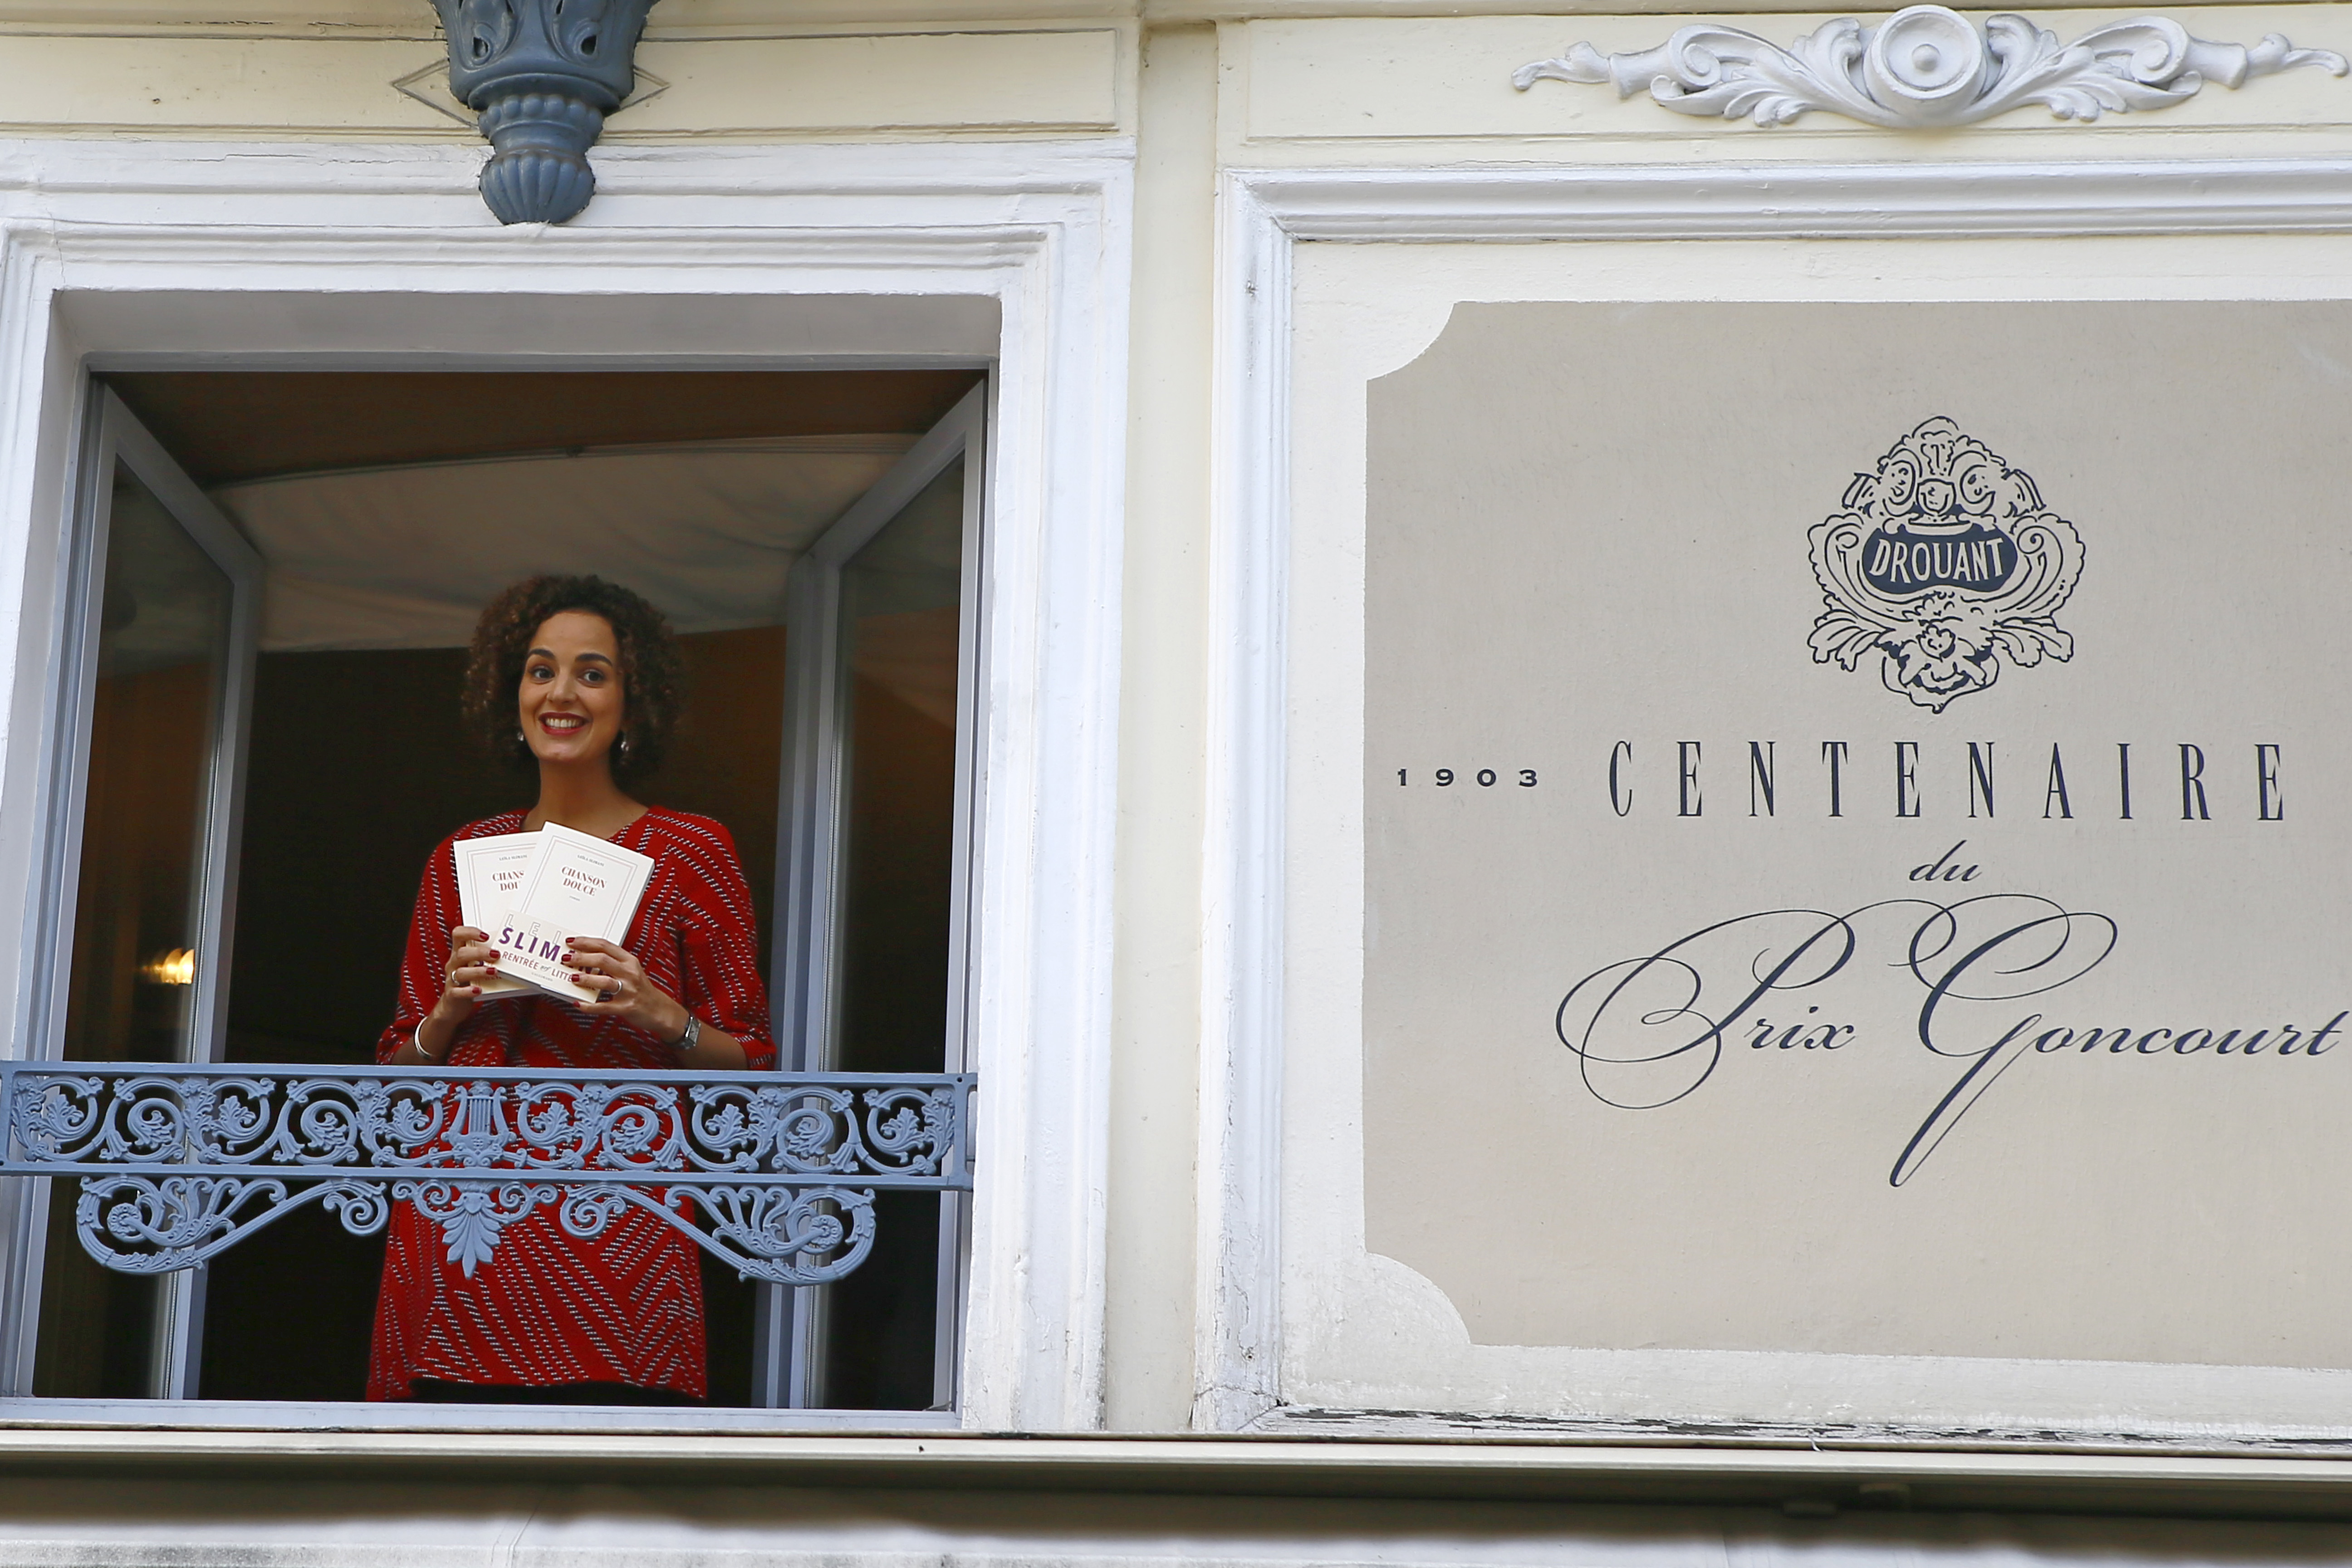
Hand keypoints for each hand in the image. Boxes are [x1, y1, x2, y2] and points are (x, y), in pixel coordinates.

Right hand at [435, 925, 498, 1021]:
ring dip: (478, 970)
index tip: (486, 936)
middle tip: (496, 955)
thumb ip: (488, 957)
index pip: (458, 935)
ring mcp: (452, 979)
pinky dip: (468, 991)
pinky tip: (478, 990)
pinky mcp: (452, 994)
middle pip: (462, 953)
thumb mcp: (476, 966)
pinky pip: (457, 992)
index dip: (470, 932)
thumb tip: (513, 951)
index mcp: (459, 953)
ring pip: (460, 972)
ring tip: (493, 971)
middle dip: (479, 952)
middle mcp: (454, 964)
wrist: (454, 1006)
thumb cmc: (469, 982)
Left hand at [564, 936, 688, 1045]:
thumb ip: (611, 963)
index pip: (606, 946)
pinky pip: (604, 1007)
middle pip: (603, 960)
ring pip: (605, 981)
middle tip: (566, 959)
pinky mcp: (626, 1007)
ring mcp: (629, 991)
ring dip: (586, 979)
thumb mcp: (630, 970)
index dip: (586, 942)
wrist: (659, 1010)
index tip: (571, 942)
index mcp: (629, 961)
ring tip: (572, 978)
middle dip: (582, 958)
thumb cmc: (641, 989)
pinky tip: (578, 1004)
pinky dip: (590, 1006)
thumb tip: (584, 958)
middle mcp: (630, 973)